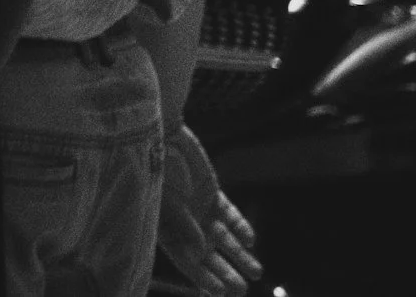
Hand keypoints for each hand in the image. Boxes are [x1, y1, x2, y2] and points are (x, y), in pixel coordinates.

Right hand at [160, 124, 262, 296]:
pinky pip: (230, 216)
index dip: (201, 276)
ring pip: (223, 239)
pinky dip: (241, 228)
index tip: (219, 292)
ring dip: (239, 255)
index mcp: (167, 228)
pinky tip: (251, 241)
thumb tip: (202, 252)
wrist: (164, 135)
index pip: (186, 259)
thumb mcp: (169, 201)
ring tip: (257, 272)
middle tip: (241, 289)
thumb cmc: (158, 168)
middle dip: (224, 272)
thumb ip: (186, 227)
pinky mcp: (213, 195)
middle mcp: (185, 223)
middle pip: (207, 254)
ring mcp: (199, 209)